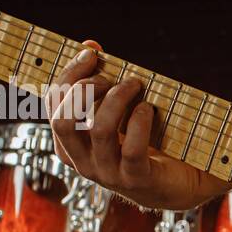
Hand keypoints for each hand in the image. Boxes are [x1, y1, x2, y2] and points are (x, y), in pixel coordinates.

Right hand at [48, 43, 230, 209]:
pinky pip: (132, 148)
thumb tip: (91, 45)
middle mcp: (84, 162)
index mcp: (72, 146)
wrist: (177, 185)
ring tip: (134, 85)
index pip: (53, 108)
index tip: (90, 53)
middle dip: (83, 90)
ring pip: (99, 131)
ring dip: (117, 99)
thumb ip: (102, 82)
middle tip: (109, 77)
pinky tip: (147, 109)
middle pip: (63, 121)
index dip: (68, 76)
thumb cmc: (144, 145)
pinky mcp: (137, 180)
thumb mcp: (118, 114)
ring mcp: (109, 174)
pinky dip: (139, 122)